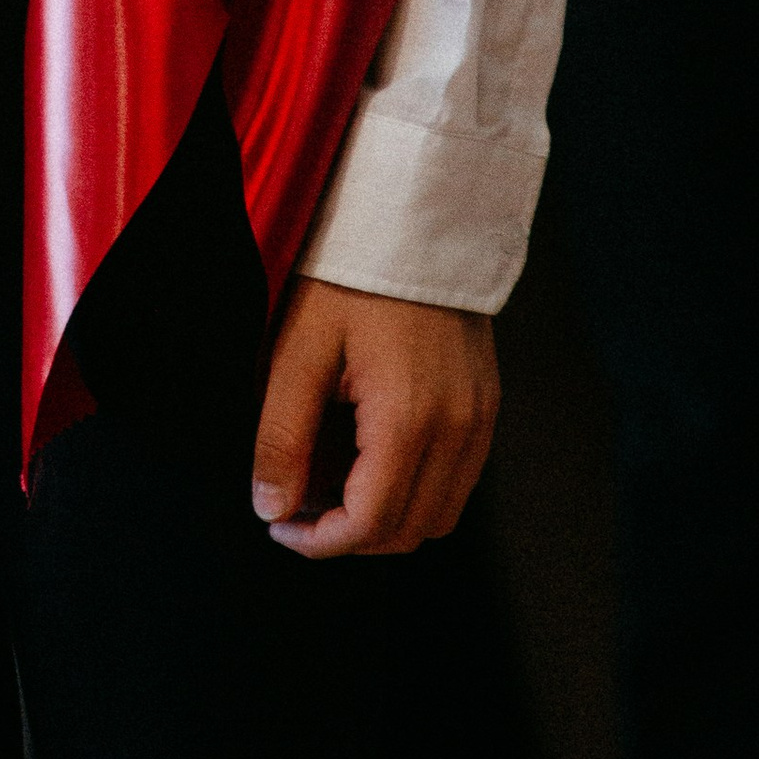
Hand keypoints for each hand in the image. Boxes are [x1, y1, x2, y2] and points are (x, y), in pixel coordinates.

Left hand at [251, 278, 497, 558]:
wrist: (412, 216)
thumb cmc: (348, 275)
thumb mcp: (297, 349)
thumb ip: (281, 437)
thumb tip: (271, 508)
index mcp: (409, 418)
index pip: (372, 522)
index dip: (321, 542)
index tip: (280, 526)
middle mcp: (459, 427)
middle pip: (411, 530)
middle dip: (350, 535)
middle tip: (297, 506)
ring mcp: (480, 416)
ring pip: (440, 513)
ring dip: (385, 517)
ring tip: (329, 483)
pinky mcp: (486, 402)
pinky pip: (457, 478)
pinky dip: (414, 488)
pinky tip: (368, 457)